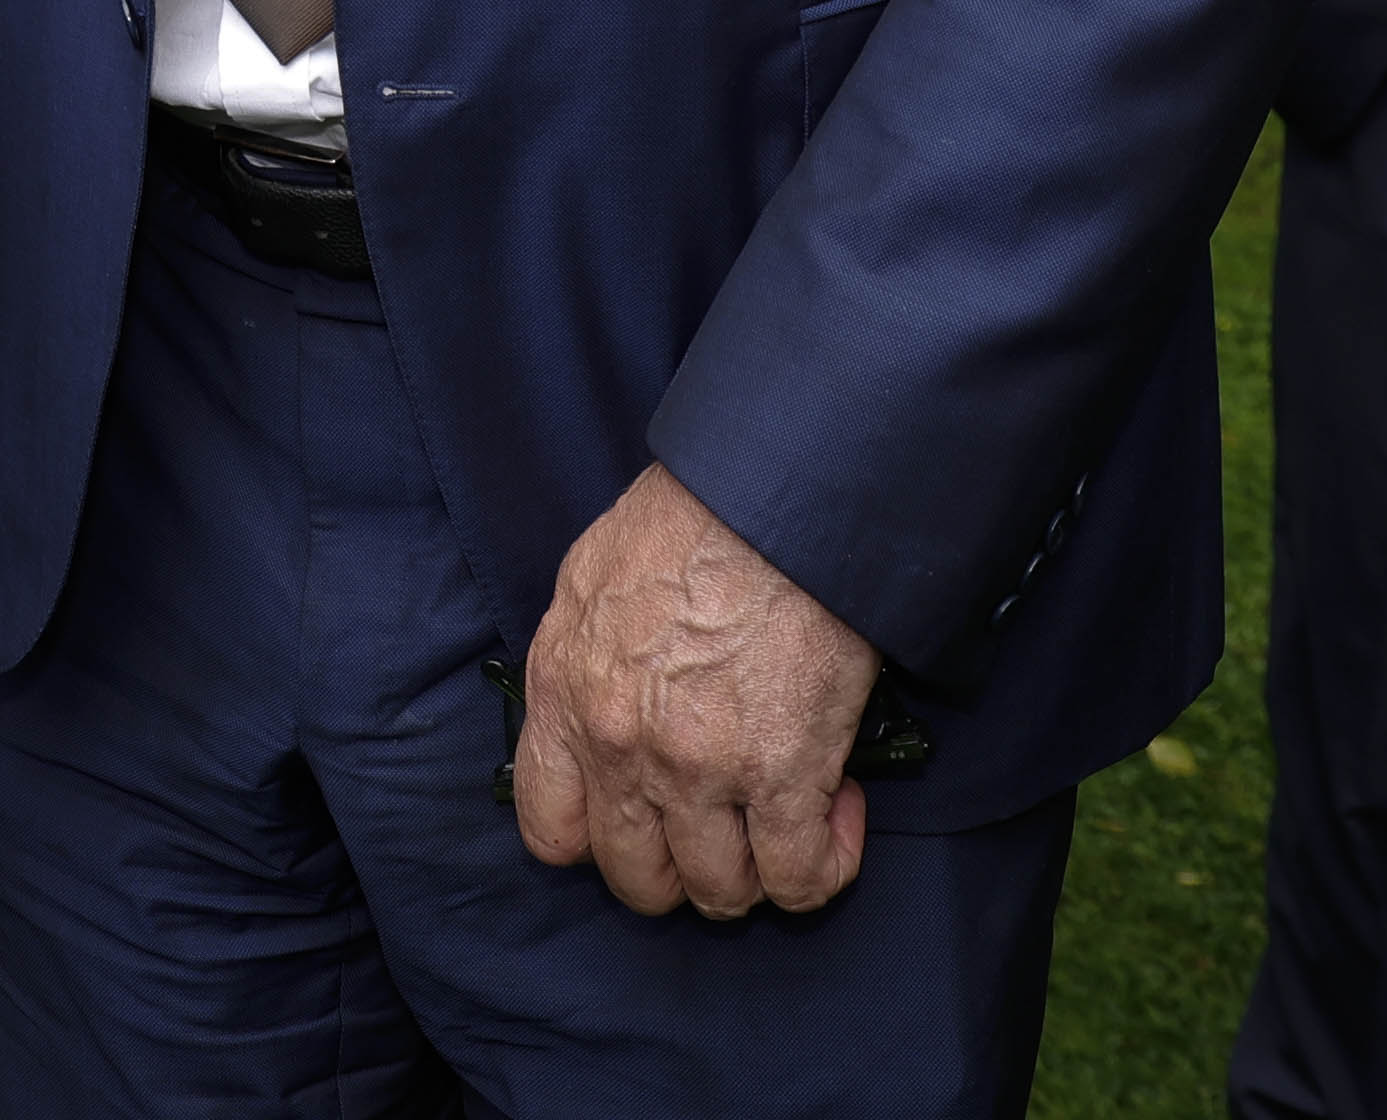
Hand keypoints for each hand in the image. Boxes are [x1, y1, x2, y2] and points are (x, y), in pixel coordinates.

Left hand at [513, 464, 876, 920]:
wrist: (777, 493)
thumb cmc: (694, 516)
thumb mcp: (592, 577)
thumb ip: (582, 658)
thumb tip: (604, 703)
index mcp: (564, 694)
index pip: (549, 832)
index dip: (600, 844)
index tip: (643, 823)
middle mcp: (618, 747)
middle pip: (638, 879)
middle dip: (682, 868)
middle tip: (723, 825)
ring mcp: (698, 770)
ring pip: (718, 893)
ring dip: (755, 872)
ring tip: (783, 818)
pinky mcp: (782, 776)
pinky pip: (797, 880)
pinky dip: (824, 866)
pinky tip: (837, 812)